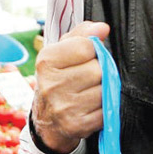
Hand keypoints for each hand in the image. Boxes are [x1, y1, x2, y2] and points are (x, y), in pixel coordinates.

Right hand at [31, 21, 109, 153]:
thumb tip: (102, 28)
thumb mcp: (62, 53)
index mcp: (46, 61)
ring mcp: (63, 107)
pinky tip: (90, 108)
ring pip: (104, 90)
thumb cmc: (58, 79)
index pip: (86, 46)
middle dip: (98, 73)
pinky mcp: (76, 125)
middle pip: (97, 69)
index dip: (92, 50)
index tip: (85, 58)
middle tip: (86, 79)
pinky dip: (103, 109)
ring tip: (88, 93)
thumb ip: (82, 35)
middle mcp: (51, 85)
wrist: (47, 121)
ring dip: (102, 91)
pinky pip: (106, 111)